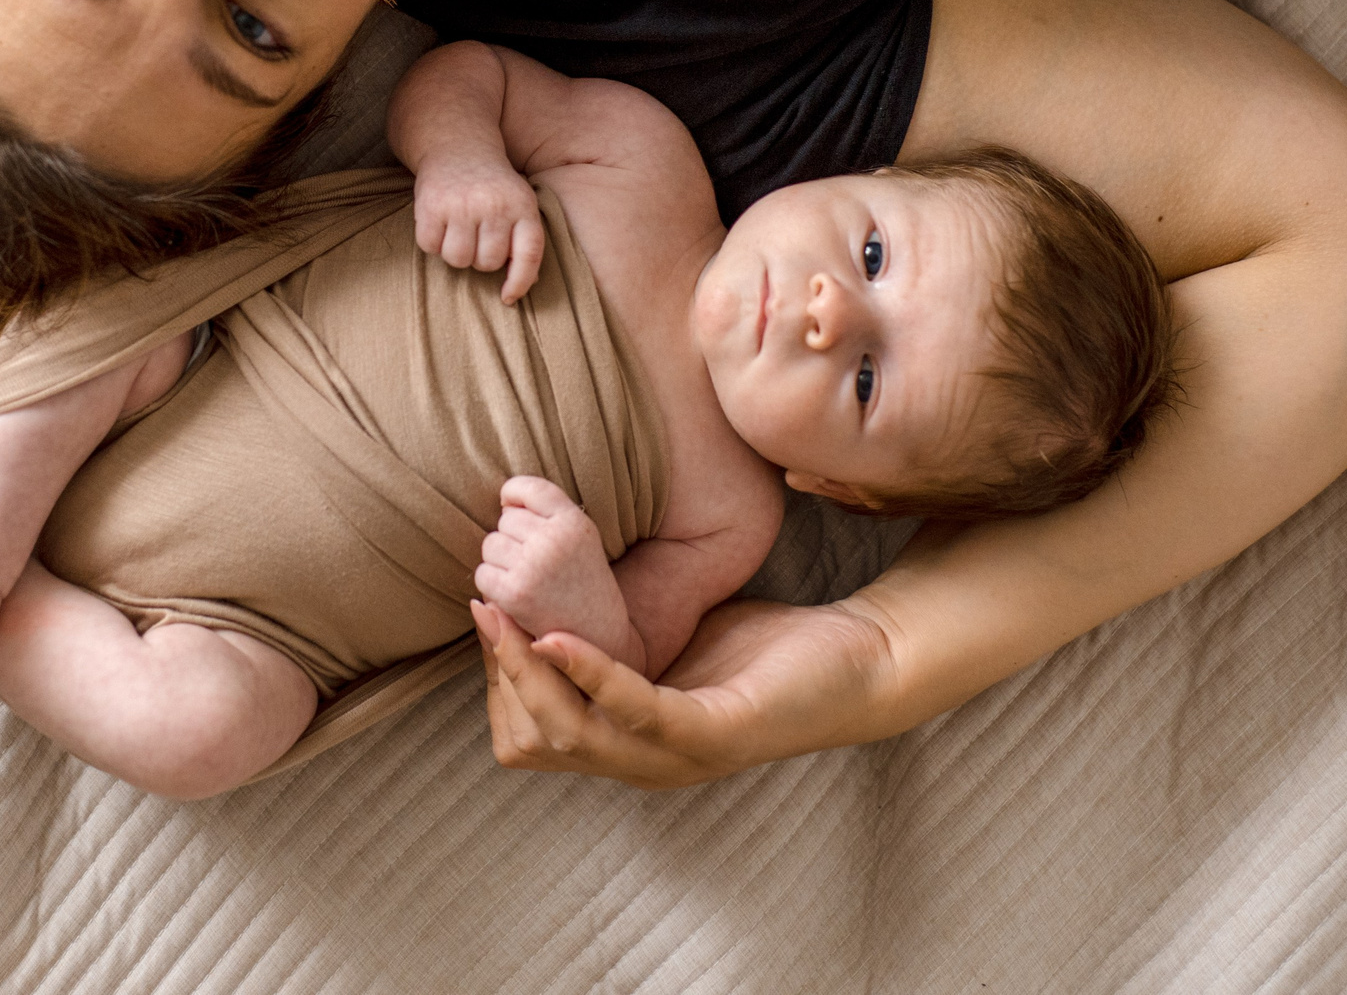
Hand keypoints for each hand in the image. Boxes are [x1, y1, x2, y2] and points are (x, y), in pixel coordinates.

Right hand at [413, 156, 545, 301]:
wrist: (458, 144)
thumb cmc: (492, 185)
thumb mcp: (518, 203)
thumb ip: (524, 239)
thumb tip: (525, 284)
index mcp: (522, 206)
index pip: (527, 255)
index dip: (519, 282)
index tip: (507, 297)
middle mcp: (494, 205)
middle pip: (487, 263)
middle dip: (480, 258)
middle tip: (476, 236)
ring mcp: (462, 205)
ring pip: (458, 260)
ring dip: (455, 253)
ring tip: (458, 229)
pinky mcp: (432, 205)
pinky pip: (430, 247)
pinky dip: (431, 242)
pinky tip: (439, 222)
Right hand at [470, 595, 894, 787]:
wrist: (861, 661)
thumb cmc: (766, 650)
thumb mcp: (670, 640)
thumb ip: (613, 632)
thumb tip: (549, 582)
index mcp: (626, 746)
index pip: (527, 735)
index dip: (498, 679)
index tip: (488, 614)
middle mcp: (642, 764)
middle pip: (533, 741)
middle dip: (499, 675)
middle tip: (484, 607)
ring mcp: (677, 757)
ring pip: (569, 733)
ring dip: (526, 674)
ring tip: (504, 617)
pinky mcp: (714, 734)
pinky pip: (635, 710)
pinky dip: (589, 673)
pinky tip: (559, 637)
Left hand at [474, 476, 638, 667]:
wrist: (597, 636)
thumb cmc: (581, 581)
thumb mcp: (580, 537)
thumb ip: (548, 513)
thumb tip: (502, 504)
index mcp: (574, 521)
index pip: (529, 487)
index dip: (514, 494)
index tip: (514, 508)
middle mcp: (555, 540)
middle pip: (505, 520)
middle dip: (512, 538)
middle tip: (536, 563)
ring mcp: (534, 566)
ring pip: (490, 545)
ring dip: (500, 561)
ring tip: (528, 578)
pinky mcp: (516, 593)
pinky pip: (482, 574)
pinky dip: (491, 585)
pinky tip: (515, 595)